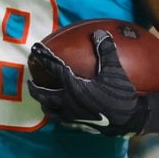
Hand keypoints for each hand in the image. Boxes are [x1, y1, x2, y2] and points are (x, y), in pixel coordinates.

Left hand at [28, 30, 157, 135]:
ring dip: (44, 104)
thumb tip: (100, 33)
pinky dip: (57, 114)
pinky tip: (61, 112)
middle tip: (30, 82)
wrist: (128, 121)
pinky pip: (61, 120)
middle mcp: (68, 102)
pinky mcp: (78, 125)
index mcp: (74, 87)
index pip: (54, 69)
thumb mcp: (115, 70)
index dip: (44, 58)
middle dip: (34, 88)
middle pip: (44, 95)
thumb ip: (106, 51)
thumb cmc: (120, 95)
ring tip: (43, 99)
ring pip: (50, 111)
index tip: (35, 51)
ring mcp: (71, 115)